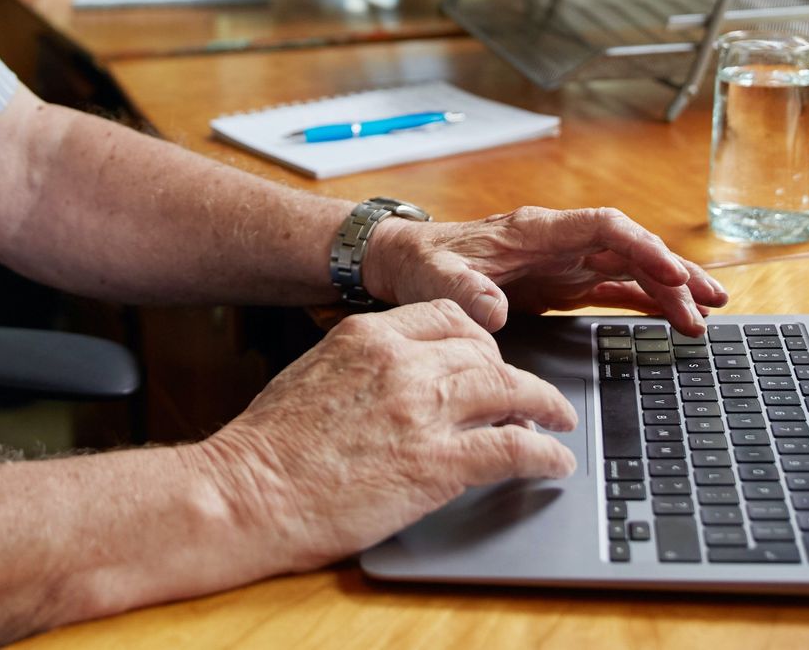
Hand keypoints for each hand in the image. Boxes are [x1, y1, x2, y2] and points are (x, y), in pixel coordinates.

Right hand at [198, 300, 576, 569]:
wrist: (248, 492)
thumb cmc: (268, 447)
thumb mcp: (315, 374)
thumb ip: (364, 365)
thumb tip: (398, 381)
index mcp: (368, 334)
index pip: (448, 316)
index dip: (480, 339)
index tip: (491, 357)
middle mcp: (402, 361)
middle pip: (486, 352)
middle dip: (513, 374)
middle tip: (527, 396)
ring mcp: (423, 410)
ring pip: (511, 390)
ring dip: (546, 406)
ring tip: (560, 420)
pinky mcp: (437, 463)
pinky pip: (513, 449)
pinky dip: (544, 454)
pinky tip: (555, 462)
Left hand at [363, 206, 727, 334]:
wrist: (404, 262)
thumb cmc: (421, 262)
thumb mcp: (434, 279)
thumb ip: (463, 292)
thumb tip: (493, 311)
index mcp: (534, 230)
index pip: (602, 227)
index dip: (641, 246)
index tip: (670, 273)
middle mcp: (557, 241)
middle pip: (629, 248)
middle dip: (672, 272)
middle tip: (712, 302)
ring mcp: (562, 262)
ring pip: (630, 270)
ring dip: (669, 291)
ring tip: (707, 317)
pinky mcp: (560, 284)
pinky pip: (613, 290)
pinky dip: (645, 303)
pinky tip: (674, 320)